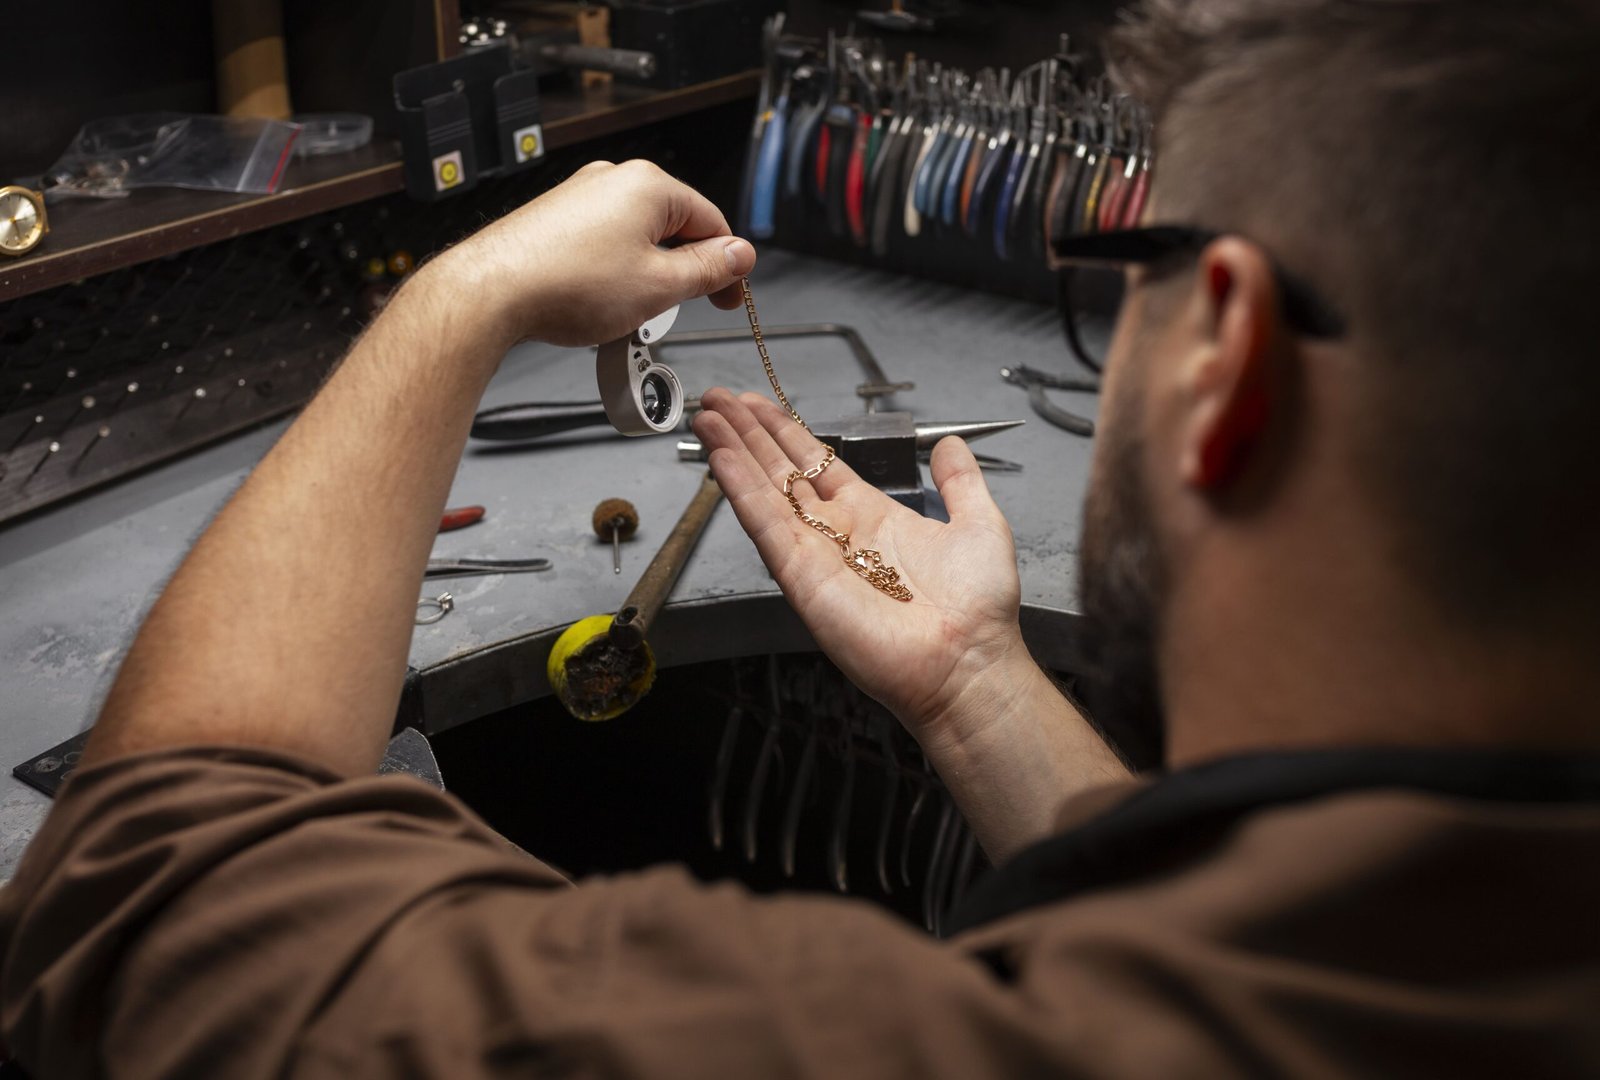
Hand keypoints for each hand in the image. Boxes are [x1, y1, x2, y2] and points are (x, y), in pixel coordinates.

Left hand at [423, 160, 757, 348]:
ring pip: (638, 239)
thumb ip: (708, 270)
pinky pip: (604, 245)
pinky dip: (614, 274)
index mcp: (648, 186)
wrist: (491, 293)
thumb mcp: (659, 287)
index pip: (712, 222)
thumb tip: (740, 256)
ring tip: (631, 313)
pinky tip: (600, 304)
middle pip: (674, 227)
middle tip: (680, 310)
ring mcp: (581, 198)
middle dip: (683, 271)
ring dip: (647, 277)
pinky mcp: (556, 220)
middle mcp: (613, 181)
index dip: (727, 267)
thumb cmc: (566, 285)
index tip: (728, 297)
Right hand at [693, 389, 1032, 744]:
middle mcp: (837, 534)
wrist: (969, 660)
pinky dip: (741, 490)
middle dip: (748, 434)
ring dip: (734, 453)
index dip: (785, 432)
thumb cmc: (977, 608)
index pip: (816, 464)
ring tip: (707, 417)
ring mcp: (815, 555)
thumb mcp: (978, 523)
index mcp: (872, 516)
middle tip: (718, 399)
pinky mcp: (803, 578)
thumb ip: (959, 481)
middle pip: (780, 473)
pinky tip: (722, 458)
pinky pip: (767, 526)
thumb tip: (951, 446)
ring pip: (765, 494)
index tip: (758, 405)